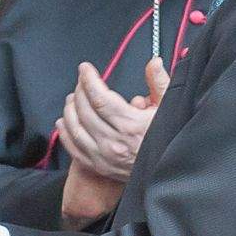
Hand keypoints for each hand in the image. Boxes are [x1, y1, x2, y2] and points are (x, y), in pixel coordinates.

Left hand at [52, 59, 164, 187]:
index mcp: (131, 125)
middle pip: (85, 111)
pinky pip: (74, 149)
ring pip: (76, 129)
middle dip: (80, 91)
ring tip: (72, 98)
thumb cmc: (171, 140)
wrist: (170, 172)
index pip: (100, 98)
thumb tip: (153, 63)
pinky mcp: (100, 167)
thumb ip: (160, 83)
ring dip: (70, 110)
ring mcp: (105, 157)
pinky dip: (66, 134)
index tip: (85, 69)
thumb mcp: (171, 109)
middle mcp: (114, 142)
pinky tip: (64, 122)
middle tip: (81, 81)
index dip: (89, 80)